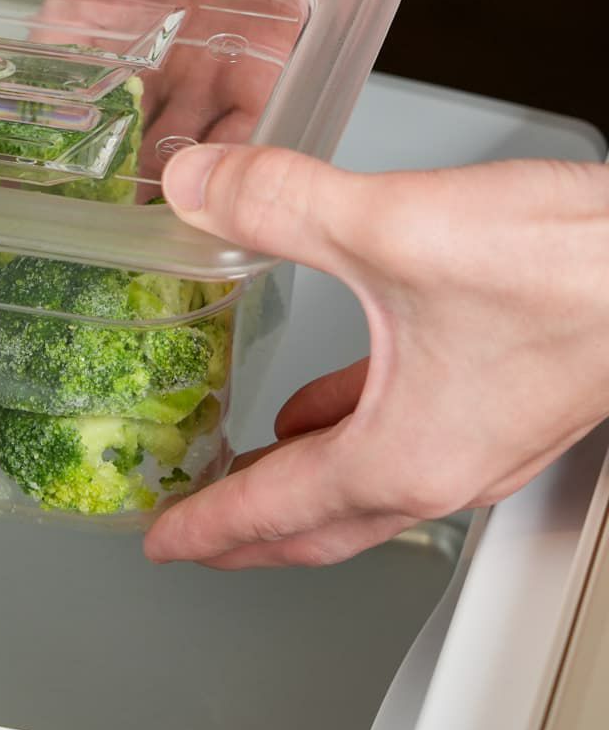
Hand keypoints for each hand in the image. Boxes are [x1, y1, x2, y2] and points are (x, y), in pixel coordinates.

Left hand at [142, 145, 608, 567]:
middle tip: (194, 535)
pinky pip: (398, 438)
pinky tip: (327, 402)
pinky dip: (346, 433)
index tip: (163, 542)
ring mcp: (478, 440)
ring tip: (246, 470)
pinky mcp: (501, 398)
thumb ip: (277, 204)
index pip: (276, 511)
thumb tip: (193, 187)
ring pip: (361, 488)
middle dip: (248, 536)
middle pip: (320, 526)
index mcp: (402, 454)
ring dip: (299, 487)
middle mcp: (442, 466)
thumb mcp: (387, 225)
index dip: (208, 527)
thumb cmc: (566, 268)